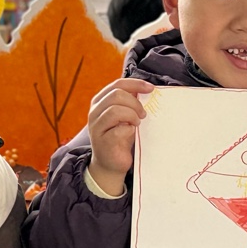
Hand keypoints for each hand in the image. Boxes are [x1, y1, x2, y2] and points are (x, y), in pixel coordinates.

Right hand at [86, 78, 153, 195]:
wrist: (111, 163)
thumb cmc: (120, 137)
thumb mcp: (125, 116)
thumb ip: (130, 102)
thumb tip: (147, 89)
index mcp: (100, 101)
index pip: (117, 84)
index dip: (136, 84)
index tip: (151, 88)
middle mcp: (95, 112)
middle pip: (116, 95)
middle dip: (135, 103)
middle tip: (143, 114)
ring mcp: (96, 127)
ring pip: (115, 110)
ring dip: (132, 116)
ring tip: (137, 124)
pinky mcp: (102, 141)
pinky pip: (119, 130)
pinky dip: (130, 130)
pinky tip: (131, 134)